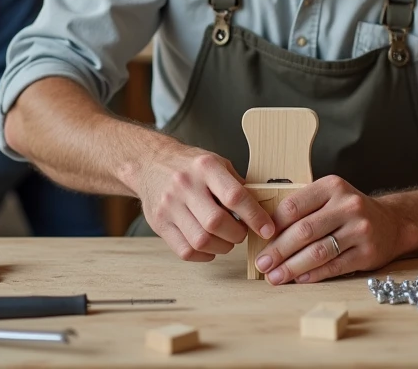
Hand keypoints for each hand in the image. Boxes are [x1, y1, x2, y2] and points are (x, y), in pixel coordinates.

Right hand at [136, 144, 275, 262]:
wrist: (150, 163)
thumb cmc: (190, 165)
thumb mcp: (217, 163)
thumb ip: (237, 185)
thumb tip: (263, 210)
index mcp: (205, 167)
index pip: (234, 196)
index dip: (255, 216)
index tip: (267, 229)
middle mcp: (185, 185)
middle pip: (216, 223)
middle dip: (237, 234)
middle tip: (241, 232)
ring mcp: (169, 206)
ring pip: (201, 241)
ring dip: (222, 247)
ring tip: (226, 239)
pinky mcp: (159, 224)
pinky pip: (185, 251)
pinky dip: (204, 255)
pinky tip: (209, 246)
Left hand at [255, 175, 406, 285]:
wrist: (392, 223)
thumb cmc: (350, 212)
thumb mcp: (330, 198)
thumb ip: (303, 208)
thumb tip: (267, 233)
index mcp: (332, 187)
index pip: (294, 206)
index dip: (273, 225)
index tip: (259, 239)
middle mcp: (348, 205)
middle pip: (304, 231)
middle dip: (278, 250)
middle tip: (262, 264)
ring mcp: (360, 229)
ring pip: (318, 251)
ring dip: (292, 267)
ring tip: (275, 277)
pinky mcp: (367, 253)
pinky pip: (334, 266)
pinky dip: (313, 274)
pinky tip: (298, 279)